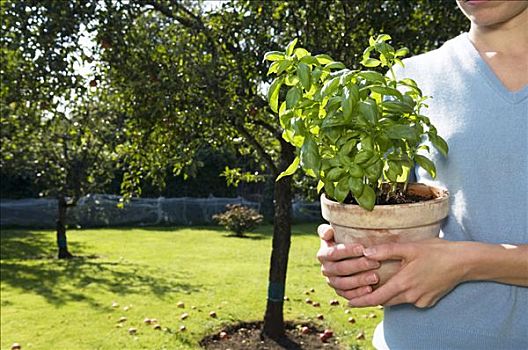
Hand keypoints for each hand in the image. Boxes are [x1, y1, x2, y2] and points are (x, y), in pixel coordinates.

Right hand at [316, 224, 380, 299]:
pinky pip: (347, 295)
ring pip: (344, 284)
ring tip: (375, 277)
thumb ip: (328, 230)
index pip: (333, 253)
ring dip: (360, 281)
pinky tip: (370, 290)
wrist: (350, 256)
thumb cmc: (345, 240)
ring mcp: (332, 282)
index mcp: (323, 254)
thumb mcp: (337, 232)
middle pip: (340, 269)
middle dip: (358, 266)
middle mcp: (325, 269)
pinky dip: (358, 294)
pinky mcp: (340, 292)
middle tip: (375, 263)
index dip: (347, 251)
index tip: (363, 248)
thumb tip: (328, 232)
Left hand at [347, 238, 464, 307]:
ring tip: (381, 284)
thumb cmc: (436, 251)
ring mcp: (421, 300)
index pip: (376, 298)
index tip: (349, 303)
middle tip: (362, 290)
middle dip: (373, 297)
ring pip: (398, 300)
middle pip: (385, 300)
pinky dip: (405, 293)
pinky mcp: (429, 301)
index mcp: (403, 283)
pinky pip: (411, 300)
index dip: (361, 301)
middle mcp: (411, 296)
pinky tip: (407, 280)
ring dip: (389, 294)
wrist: (463, 262)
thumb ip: (386, 250)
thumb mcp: (409, 247)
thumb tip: (365, 252)